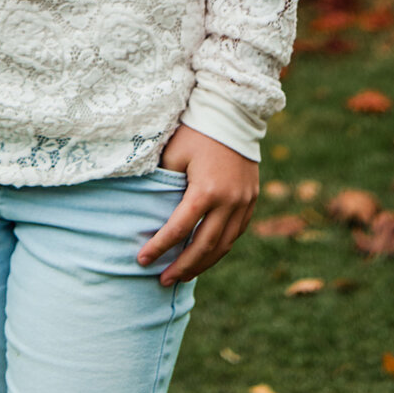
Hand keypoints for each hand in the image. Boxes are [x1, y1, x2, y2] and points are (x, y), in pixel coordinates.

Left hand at [137, 125, 258, 284]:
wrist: (232, 112)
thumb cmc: (195, 130)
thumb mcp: (173, 154)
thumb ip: (163, 184)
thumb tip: (147, 210)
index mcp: (206, 190)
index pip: (178, 229)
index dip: (159, 248)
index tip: (142, 260)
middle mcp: (229, 201)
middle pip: (203, 246)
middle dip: (182, 267)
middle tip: (163, 280)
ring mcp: (244, 202)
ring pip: (223, 245)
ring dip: (202, 263)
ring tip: (183, 275)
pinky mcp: (251, 199)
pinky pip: (236, 232)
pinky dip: (220, 247)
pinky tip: (206, 254)